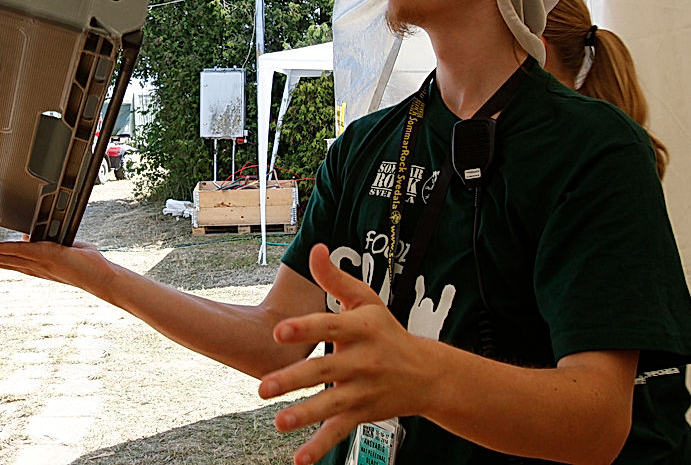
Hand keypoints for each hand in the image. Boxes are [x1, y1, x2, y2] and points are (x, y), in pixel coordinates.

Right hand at [0, 237, 110, 290]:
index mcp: (30, 264)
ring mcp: (34, 263)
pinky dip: (0, 249)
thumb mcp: (58, 249)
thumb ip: (41, 243)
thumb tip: (30, 235)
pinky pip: (18, 251)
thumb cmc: (84, 264)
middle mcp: (28, 266)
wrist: (100, 277)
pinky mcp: (44, 256)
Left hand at [257, 243, 436, 464]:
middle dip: (293, 380)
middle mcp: (362, 360)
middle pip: (324, 370)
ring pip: (331, 404)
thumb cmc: (387, 331)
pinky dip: (320, 447)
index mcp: (360, 329)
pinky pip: (339, 432)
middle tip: (262, 388)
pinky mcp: (362, 413)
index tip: (278, 332)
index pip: (330, 326)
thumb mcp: (367, 301)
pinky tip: (299, 460)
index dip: (305, 328)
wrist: (428, 374)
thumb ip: (336, 278)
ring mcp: (362, 390)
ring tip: (278, 423)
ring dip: (304, 415)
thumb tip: (316, 248)